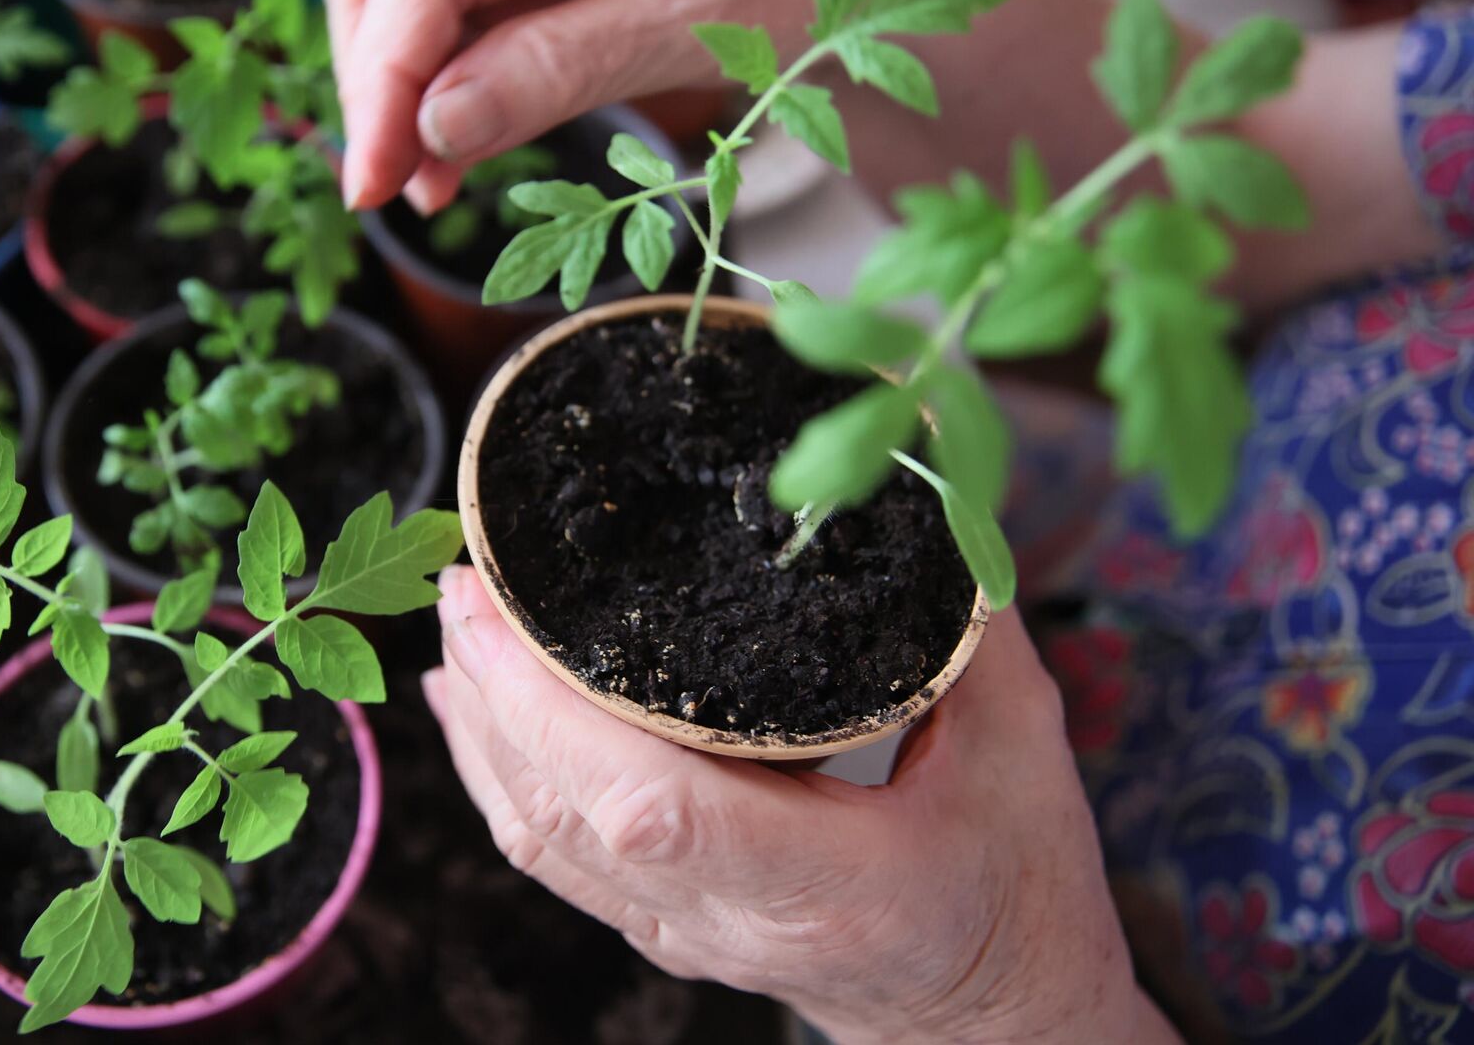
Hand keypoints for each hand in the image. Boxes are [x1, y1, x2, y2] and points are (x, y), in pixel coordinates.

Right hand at [322, 0, 814, 212]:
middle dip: (376, 70)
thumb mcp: (694, 24)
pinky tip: (451, 138)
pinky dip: (449, 61)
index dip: (383, 76)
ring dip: (401, 72)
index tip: (373, 180)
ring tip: (425, 178)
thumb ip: (556, 68)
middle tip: (390, 183)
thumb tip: (435, 127)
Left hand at [426, 565, 1177, 1043]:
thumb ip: (961, 624)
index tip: (504, 617)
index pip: (658, 811)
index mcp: (831, 886)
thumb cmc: (1019, 891)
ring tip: (454, 629)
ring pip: (543, 841)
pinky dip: (503, 775)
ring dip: (483, 731)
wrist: (1001, 1024)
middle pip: (569, 815)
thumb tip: (912, 487)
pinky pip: (557, 856)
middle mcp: (733, 921)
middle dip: (496, 694)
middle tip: (463, 586)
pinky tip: (475, 713)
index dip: (556, 714)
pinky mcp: (667, 929)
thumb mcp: (1023, 747)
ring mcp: (686, 934)